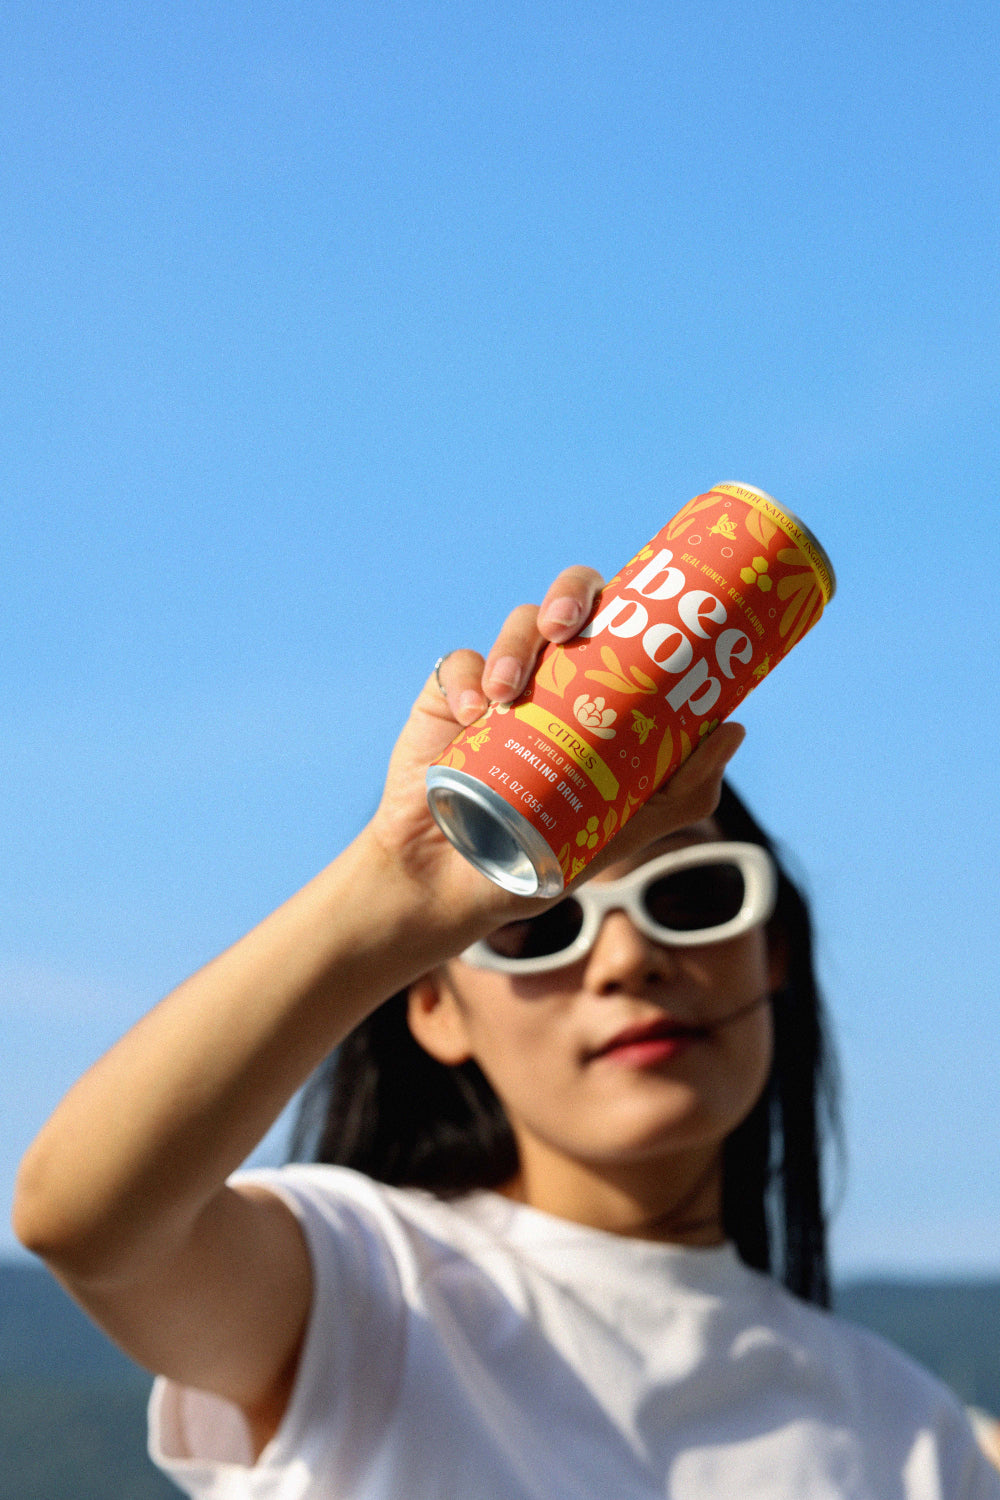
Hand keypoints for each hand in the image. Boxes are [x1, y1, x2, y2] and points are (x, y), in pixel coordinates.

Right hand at [367, 566, 744, 933]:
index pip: (624, 622)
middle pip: (572, 599)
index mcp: (601, 691)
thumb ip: (683, 792)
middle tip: (566, 626)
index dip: (638, 596)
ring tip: (507, 694)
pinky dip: (467, 680)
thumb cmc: (545, 856)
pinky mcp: (448, 696)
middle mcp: (557, 674)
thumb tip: (733, 728)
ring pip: (518, 626)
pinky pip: (459, 664)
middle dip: (571, 594)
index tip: (648, 605)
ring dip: (515, 647)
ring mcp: (504, 681)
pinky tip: (474, 713)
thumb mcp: (623, 830)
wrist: (458, 887)